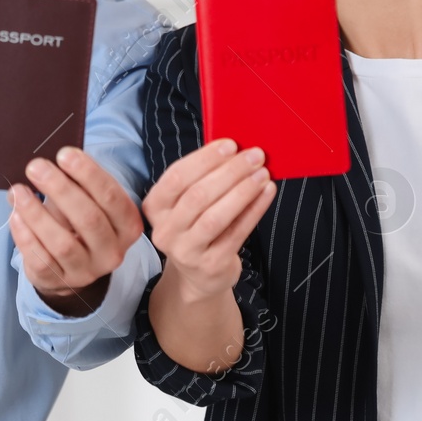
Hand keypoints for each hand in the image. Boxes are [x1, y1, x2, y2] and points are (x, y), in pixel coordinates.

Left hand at [8, 146, 144, 316]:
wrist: (72, 267)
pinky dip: (25, 236)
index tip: (64, 154)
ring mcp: (86, 271)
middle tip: (36, 167)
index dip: (89, 174)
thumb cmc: (80, 224)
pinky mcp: (60, 281)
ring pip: (62, 243)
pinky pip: (41, 259)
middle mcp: (112, 252)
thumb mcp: (88, 204)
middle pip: (88, 219)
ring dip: (37, 213)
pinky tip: (15, 216)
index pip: (112, 198)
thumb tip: (44, 165)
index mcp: (127, 226)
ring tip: (18, 191)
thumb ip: (74, 186)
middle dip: (60, 189)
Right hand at [143, 139, 274, 303]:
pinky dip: (254, 210)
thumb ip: (202, 178)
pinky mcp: (211, 265)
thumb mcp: (186, 203)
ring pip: (216, 216)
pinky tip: (267, 193)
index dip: (204, 159)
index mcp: (154, 207)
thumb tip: (235, 150)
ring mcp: (186, 251)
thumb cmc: (195, 226)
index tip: (231, 144)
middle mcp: (165, 230)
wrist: (198, 276)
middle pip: (198, 196)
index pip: (176, 177)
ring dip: (243, 191)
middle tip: (255, 156)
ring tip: (263, 174)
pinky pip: (236, 233)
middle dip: (230, 172)